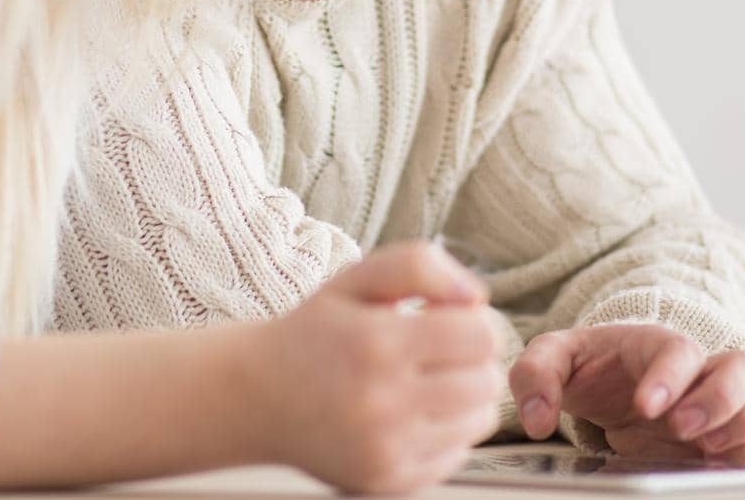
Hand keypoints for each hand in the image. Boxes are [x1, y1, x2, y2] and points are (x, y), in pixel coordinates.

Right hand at [250, 242, 505, 493]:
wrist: (257, 396)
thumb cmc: (314, 331)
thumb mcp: (355, 278)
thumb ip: (419, 266)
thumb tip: (477, 296)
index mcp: (377, 342)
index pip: (481, 336)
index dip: (477, 321)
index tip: (453, 320)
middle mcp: (383, 401)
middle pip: (487, 381)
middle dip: (475, 359)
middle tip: (444, 350)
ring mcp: (386, 448)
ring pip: (480, 421)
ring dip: (468, 397)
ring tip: (431, 380)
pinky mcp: (389, 480)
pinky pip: (457, 455)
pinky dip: (447, 431)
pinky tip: (414, 413)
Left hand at [509, 324, 744, 466]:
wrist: (613, 382)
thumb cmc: (590, 367)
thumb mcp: (553, 360)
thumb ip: (535, 378)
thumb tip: (536, 420)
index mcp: (656, 344)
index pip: (679, 350)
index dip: (669, 377)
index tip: (645, 407)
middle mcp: (703, 366)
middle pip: (744, 367)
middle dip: (723, 400)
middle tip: (684, 430)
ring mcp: (728, 398)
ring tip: (712, 452)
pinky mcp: (739, 432)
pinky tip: (727, 469)